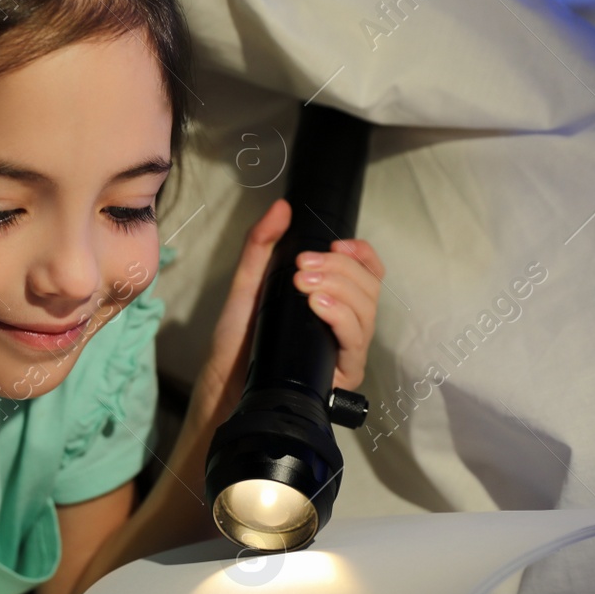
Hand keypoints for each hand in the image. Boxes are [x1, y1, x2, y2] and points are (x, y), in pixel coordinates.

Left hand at [185, 199, 383, 435]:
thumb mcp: (248, 284)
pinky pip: (356, 341)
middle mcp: (345, 324)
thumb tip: (281, 207)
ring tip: (304, 285)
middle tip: (301, 267)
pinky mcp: (343, 373)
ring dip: (339, 288)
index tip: (338, 245)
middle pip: (369, 287)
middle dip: (339, 269)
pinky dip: (340, 317)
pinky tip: (319, 306)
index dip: (361, 254)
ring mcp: (346, 349)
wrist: (225, 386)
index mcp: (332, 300)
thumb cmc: (238, 340)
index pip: (367, 272)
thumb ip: (261, 245)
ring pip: (367, 310)